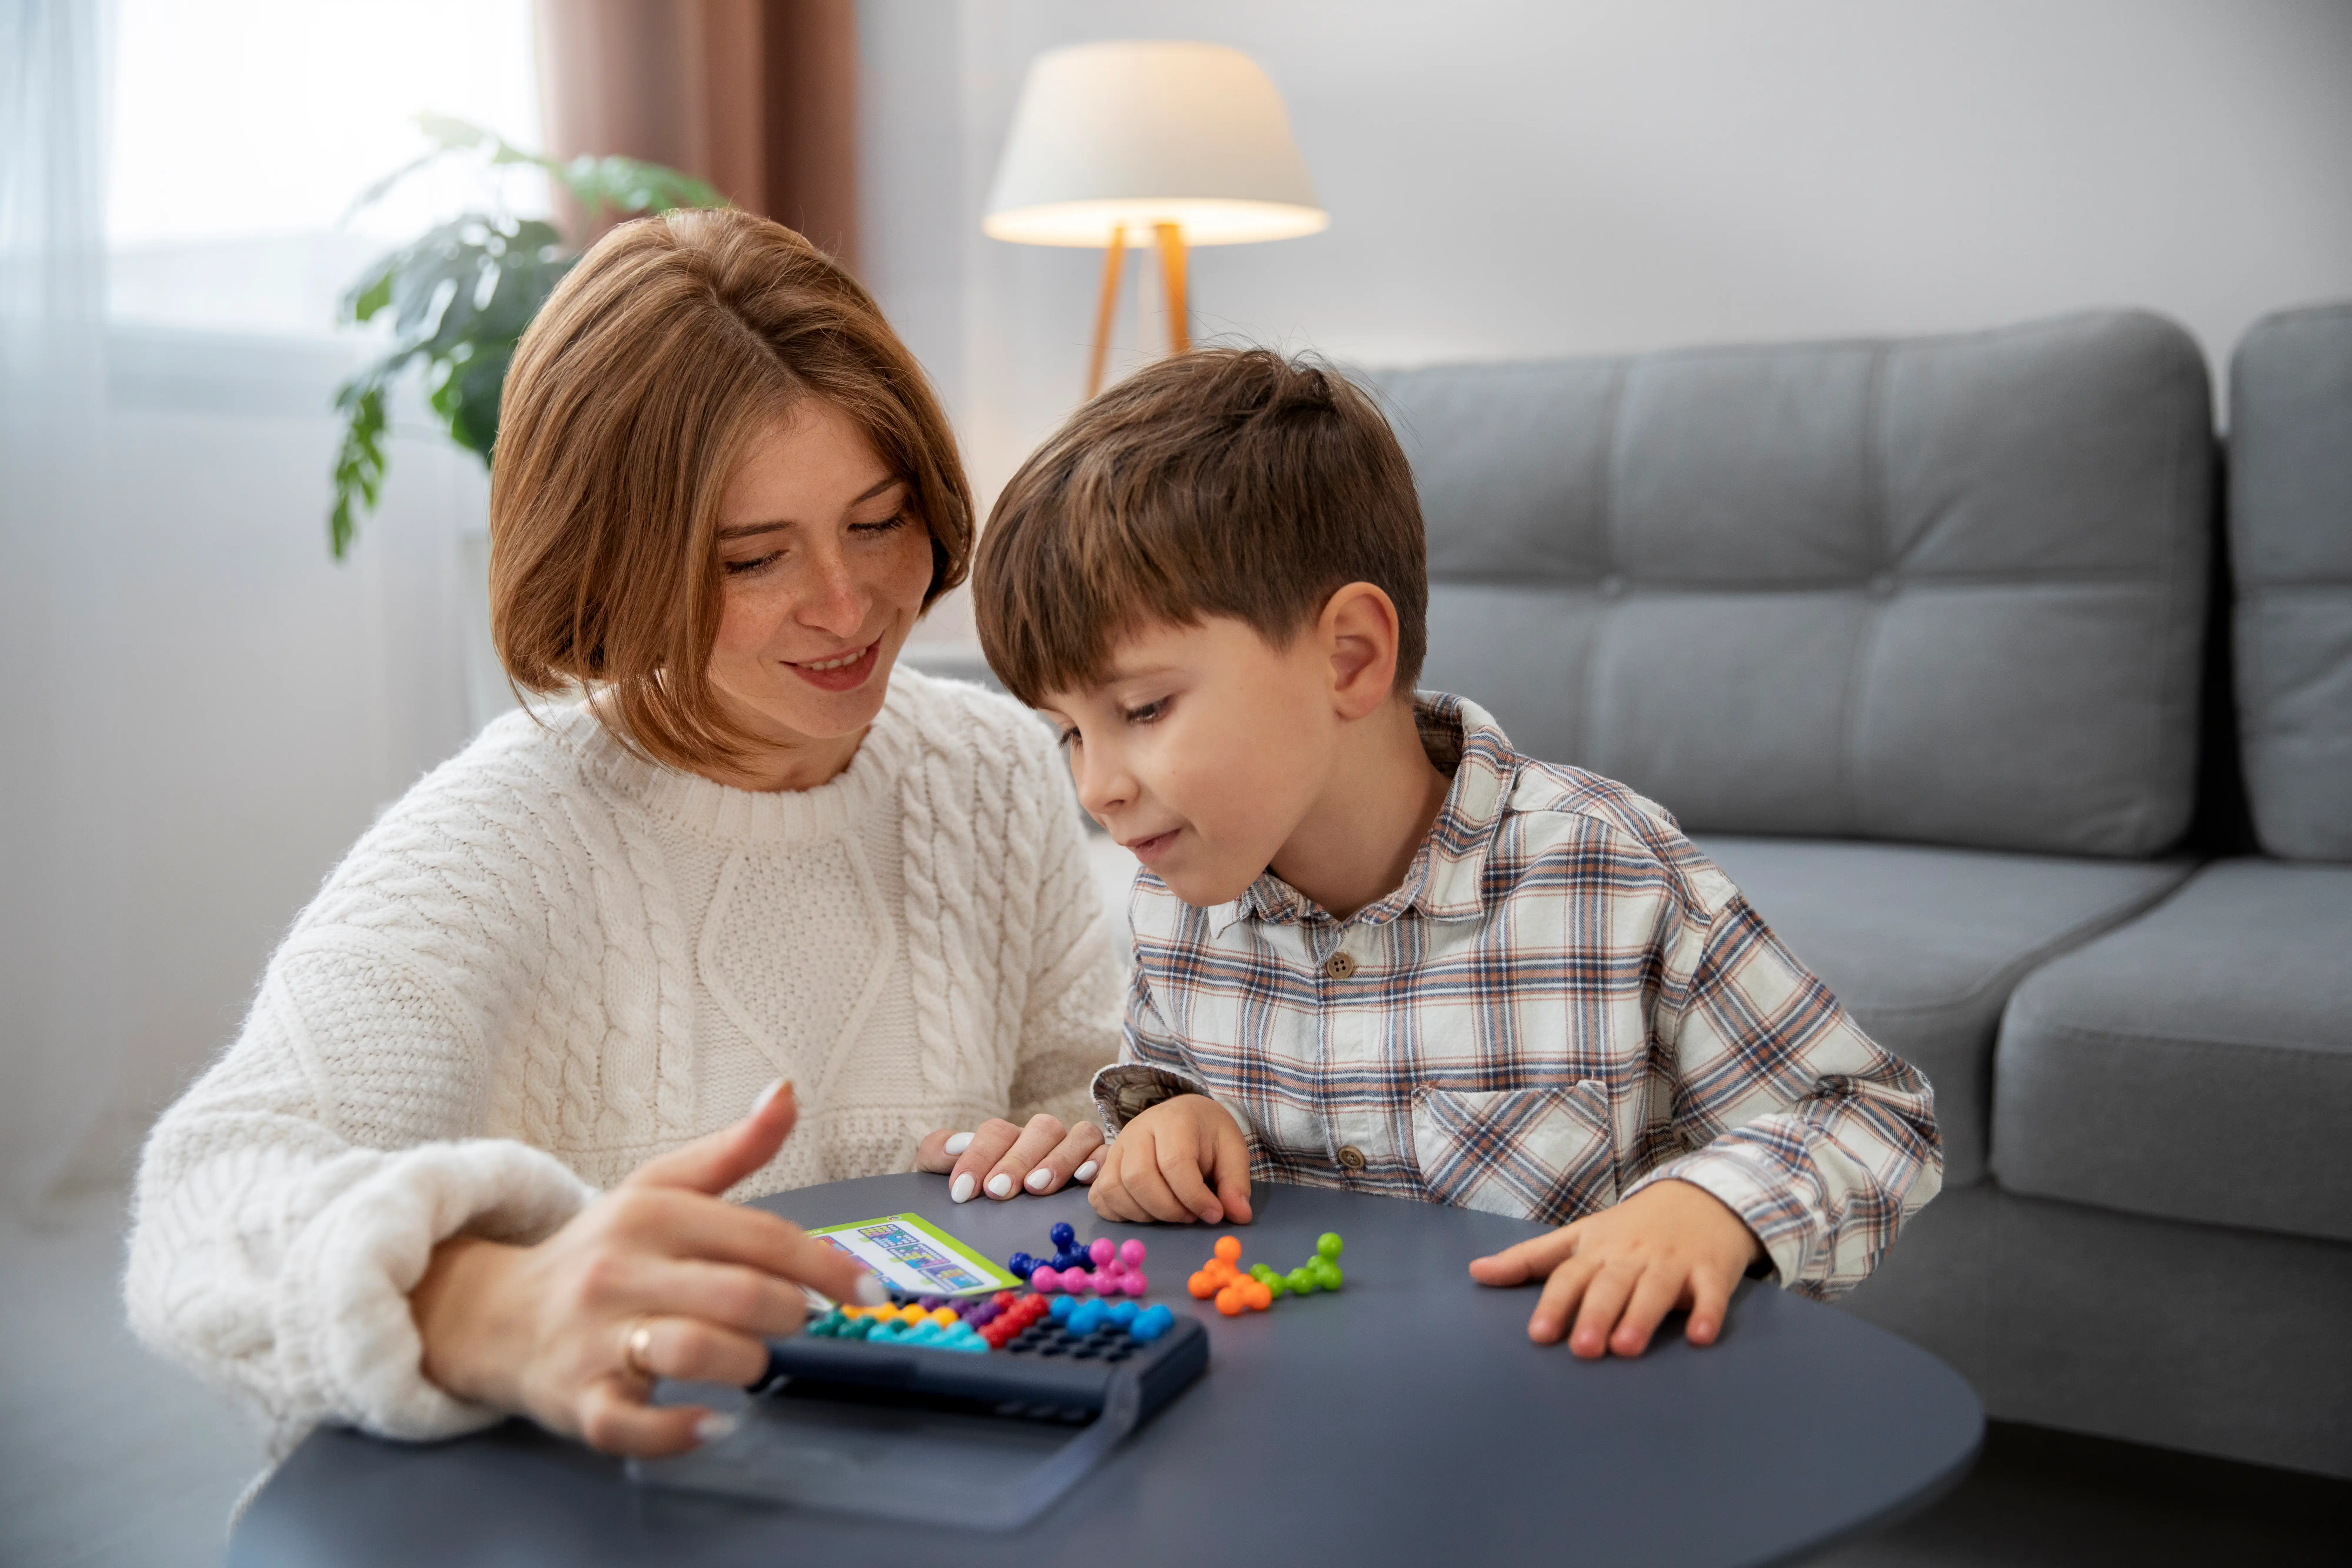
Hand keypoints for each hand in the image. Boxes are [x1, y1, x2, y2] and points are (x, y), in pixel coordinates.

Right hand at [409, 1081, 880, 1456]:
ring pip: (693, 1351)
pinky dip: (680, 1430)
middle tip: (794, 1323)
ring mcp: (595, 1339)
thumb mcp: (660, 1187)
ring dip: (747, 1365)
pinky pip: (633, 1424)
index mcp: (653, 1215)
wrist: (495, 1314)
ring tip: (752, 1364)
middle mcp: (621, 1271)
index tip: (867, 1292)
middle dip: (788, 1315)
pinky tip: (714, 1424)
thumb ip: (734, 1149)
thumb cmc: (599, 1253)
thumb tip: (787, 1092)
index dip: (828, 1267)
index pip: (763, 1238)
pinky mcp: (578, 1400)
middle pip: (738, 1295)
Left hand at [915, 1113, 1105, 1201]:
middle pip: (1041, 1128)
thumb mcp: (948, 1173)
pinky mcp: (1101, 1162)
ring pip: (1079, 1134)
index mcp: (1007, 1138)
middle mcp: (1043, 1138)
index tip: (963, 1190)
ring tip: (1037, 1187)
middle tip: (998, 1191)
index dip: (979, 1156)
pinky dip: (1097, 1161)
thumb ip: (938, 1153)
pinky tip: (1083, 1179)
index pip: (996, 1131)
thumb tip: (951, 1148)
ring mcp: (1075, 1148)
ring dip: (1058, 1160)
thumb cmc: (979, 1192)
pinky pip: (1106, 1153)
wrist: (996, 1211)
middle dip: (1018, 1159)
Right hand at [1087, 1094, 1252, 1225]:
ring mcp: (1115, 1148)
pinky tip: (1146, 1212)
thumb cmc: (1208, 1135)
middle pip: (1138, 1178)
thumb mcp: (1232, 1150)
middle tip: (1191, 1216)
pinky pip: (1099, 1197)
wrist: (1183, 1115)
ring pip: (1114, 1189)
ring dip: (1145, 1214)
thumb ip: (1235, 1182)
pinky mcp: (1104, 1166)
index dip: (1194, 1197)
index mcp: (1173, 1120)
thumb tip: (1239, 1216)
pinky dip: (1120, 1213)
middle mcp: (1137, 1130)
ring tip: (1172, 1212)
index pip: (1174, 1163)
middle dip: (1168, 1209)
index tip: (1214, 1214)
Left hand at [1467, 1179, 1763, 1356]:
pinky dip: (1707, 1312)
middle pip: (1611, 1284)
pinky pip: (1711, 1292)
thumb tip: (1475, 1272)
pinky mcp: (1711, 1268)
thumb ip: (1530, 1259)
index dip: (1554, 1304)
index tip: (1539, 1335)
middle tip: (1582, 1349)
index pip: (1570, 1276)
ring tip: (1625, 1348)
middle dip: (1595, 1315)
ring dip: (1641, 1317)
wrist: (1700, 1196)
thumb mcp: (1579, 1236)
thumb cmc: (1631, 1227)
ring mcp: (1673, 1261)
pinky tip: (1699, 1337)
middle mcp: (1632, 1255)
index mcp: (1598, 1249)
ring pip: (1656, 1289)